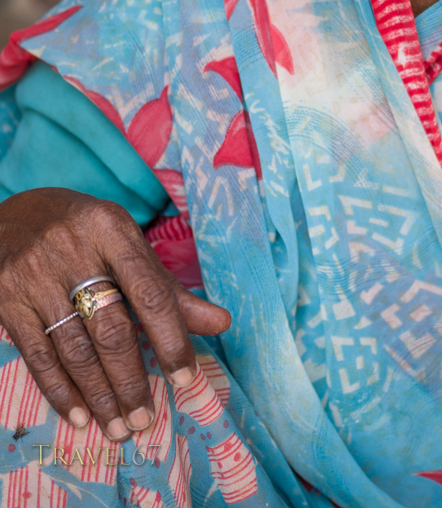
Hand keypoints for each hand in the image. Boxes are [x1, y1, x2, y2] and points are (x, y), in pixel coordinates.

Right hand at [0, 188, 230, 440]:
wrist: (11, 214)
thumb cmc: (82, 231)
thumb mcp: (124, 242)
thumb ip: (166, 286)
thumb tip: (220, 323)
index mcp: (112, 229)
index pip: (150, 292)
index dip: (170, 339)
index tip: (184, 378)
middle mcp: (73, 249)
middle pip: (111, 329)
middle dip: (131, 381)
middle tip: (145, 418)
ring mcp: (36, 275)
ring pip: (76, 349)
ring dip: (100, 395)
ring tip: (119, 427)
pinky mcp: (7, 298)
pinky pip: (39, 355)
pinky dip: (61, 390)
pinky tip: (80, 415)